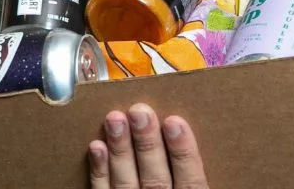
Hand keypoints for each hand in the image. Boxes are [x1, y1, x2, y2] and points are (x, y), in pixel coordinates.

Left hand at [88, 103, 206, 188]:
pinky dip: (100, 171)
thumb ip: (195, 176)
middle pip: (156, 179)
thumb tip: (192, 132)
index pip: (191, 183)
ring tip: (115, 119)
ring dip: (121, 150)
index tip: (175, 122)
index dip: (184, 153)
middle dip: (147, 144)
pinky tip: (97, 147)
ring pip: (126, 183)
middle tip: (140, 112)